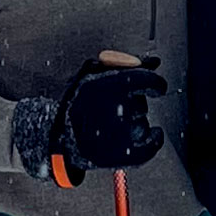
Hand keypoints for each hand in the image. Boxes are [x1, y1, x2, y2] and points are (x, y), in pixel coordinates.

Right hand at [51, 57, 167, 182]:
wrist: (58, 136)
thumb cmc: (75, 103)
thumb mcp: (92, 74)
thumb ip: (122, 63)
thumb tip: (154, 62)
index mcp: (110, 85)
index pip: (146, 80)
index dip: (154, 83)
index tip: (156, 87)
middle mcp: (117, 107)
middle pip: (141, 102)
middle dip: (133, 104)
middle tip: (114, 108)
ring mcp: (121, 132)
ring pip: (143, 122)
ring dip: (135, 122)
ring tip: (112, 124)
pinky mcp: (123, 153)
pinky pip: (150, 146)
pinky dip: (154, 141)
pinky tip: (149, 137)